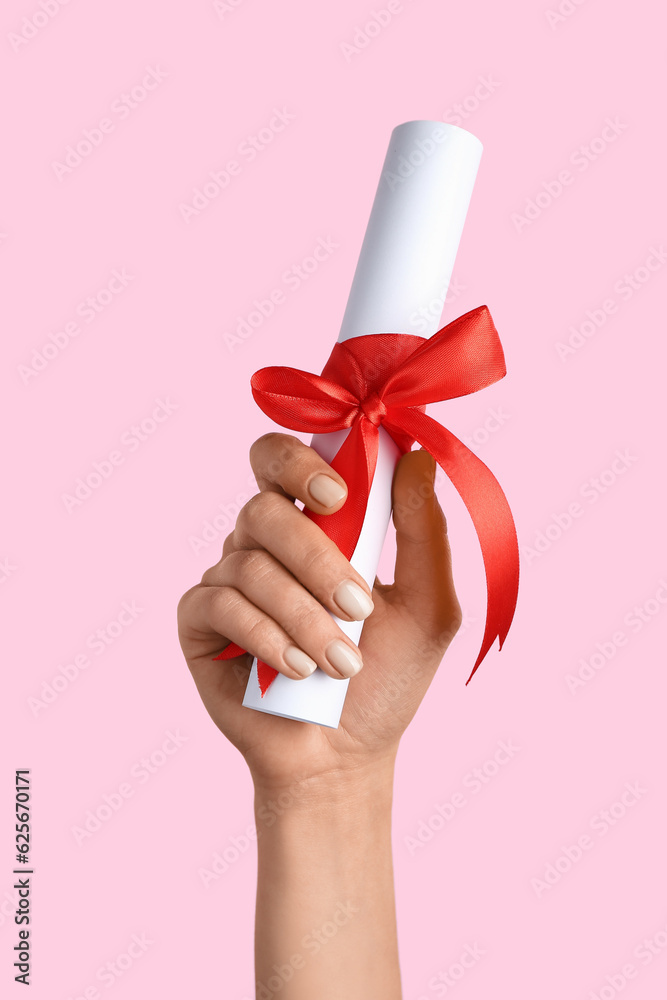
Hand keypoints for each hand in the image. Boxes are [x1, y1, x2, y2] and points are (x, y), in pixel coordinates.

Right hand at [177, 432, 461, 791]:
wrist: (345, 756)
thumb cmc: (386, 677)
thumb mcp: (427, 607)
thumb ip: (424, 534)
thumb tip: (417, 458)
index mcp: (313, 526)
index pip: (285, 461)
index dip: (300, 462)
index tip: (339, 496)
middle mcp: (263, 545)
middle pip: (264, 508)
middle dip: (315, 556)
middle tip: (358, 605)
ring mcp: (228, 581)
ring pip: (249, 563)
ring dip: (304, 616)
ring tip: (340, 663)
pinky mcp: (200, 623)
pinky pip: (220, 603)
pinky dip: (267, 636)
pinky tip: (298, 671)